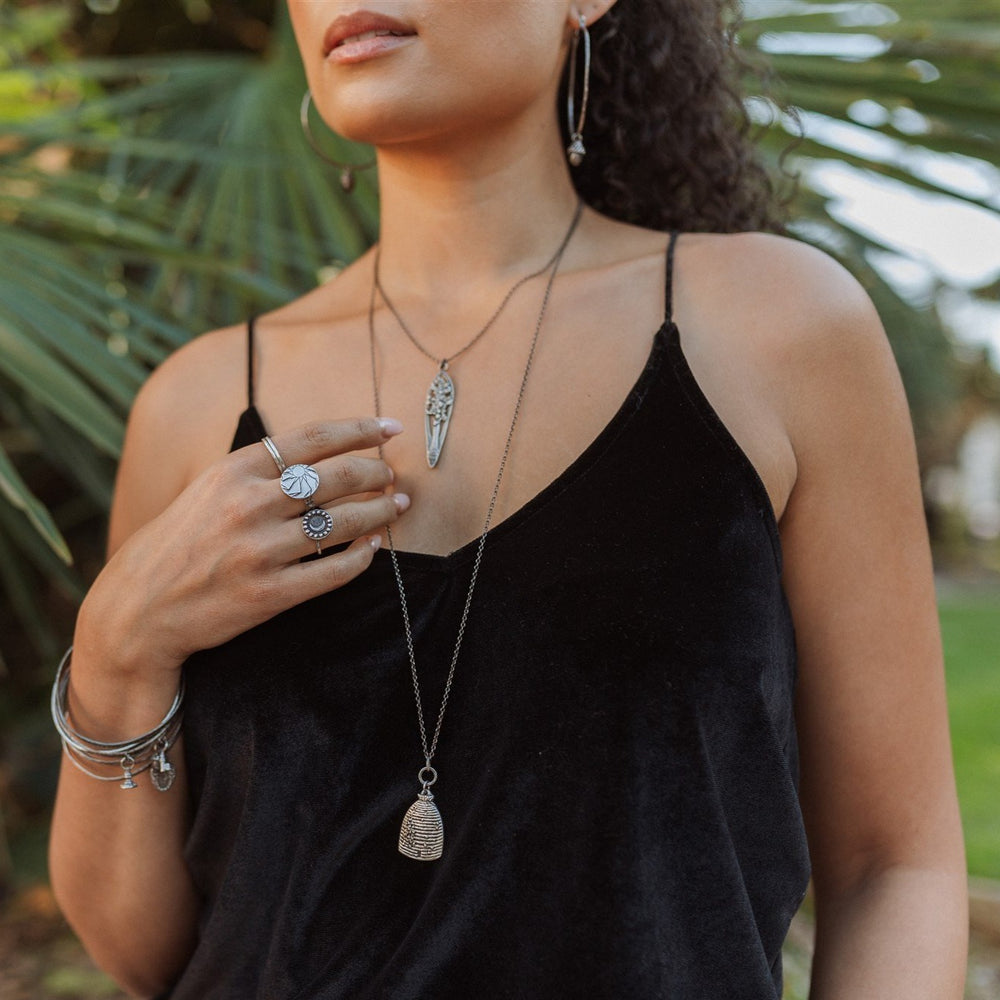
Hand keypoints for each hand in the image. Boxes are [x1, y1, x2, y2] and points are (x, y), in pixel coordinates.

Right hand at [77, 416, 406, 678]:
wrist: (140, 606)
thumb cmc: (179, 541)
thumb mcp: (209, 488)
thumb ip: (259, 469)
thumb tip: (324, 454)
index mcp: (235, 470)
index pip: (315, 438)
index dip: (361, 429)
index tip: (391, 429)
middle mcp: (249, 505)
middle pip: (337, 478)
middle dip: (377, 474)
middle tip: (393, 477)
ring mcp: (260, 551)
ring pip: (344, 523)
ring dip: (380, 512)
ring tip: (397, 506)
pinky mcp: (269, 593)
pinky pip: (334, 571)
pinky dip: (362, 557)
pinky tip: (373, 547)